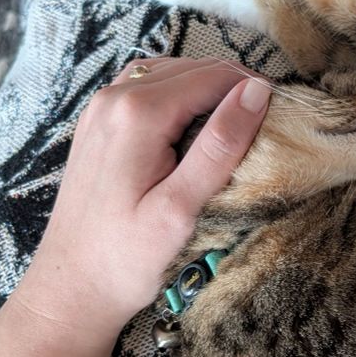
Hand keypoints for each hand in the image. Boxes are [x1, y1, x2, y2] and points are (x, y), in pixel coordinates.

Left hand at [16, 56, 270, 341]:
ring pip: (172, 73)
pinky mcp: (99, 123)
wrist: (71, 287)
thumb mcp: (182, 207)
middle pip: (194, 69)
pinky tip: (195, 129)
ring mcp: (101, 108)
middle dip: (235, 89)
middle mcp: (114, 98)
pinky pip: (149, 88)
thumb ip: (220, 145)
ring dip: (209, 91)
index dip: (255, 91)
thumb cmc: (128, 258)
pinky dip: (181, 98)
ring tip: (237, 129)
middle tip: (267, 128)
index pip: (215, 76)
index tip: (284, 119)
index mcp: (137, 113)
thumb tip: (257, 91)